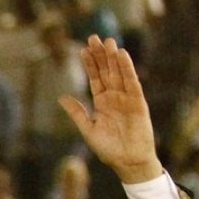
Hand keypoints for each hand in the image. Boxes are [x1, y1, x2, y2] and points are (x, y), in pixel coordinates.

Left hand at [57, 36, 162, 185]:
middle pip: (107, 71)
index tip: (83, 49)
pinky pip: (132, 82)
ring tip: (108, 41)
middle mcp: (114, 97)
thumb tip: (61, 97)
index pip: (95, 78)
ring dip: (113, 57)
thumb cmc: (109, 149)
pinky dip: (127, 68)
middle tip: (93, 37)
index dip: (90, 64)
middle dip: (101, 55)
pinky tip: (122, 55)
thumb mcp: (88, 129)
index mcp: (102, 102)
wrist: (128, 161)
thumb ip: (77, 112)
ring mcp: (126, 98)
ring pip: (119, 73)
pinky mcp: (138, 102)